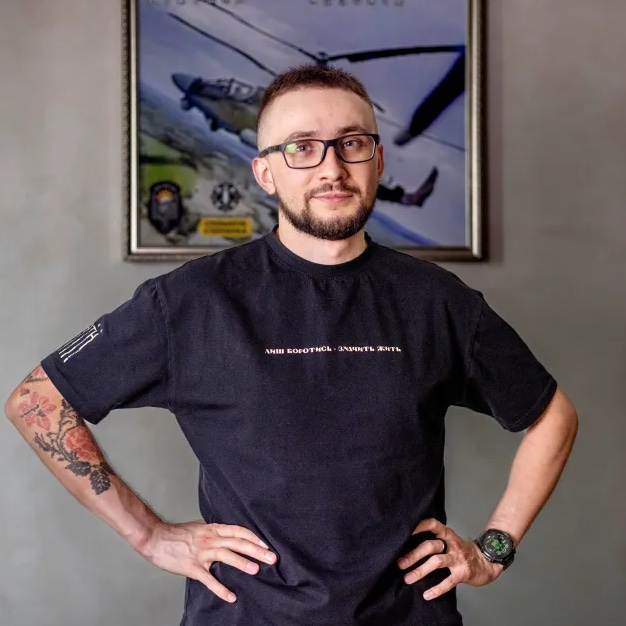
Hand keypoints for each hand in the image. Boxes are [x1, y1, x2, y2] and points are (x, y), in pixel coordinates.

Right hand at [140, 520, 276, 602]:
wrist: (156, 538)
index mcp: (213, 528)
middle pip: (237, 543)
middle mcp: (210, 539)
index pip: (238, 531)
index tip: (267, 544)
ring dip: (242, 563)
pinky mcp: (192, 567)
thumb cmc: (177, 534)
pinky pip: (208, 579)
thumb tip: (228, 534)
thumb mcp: (200, 527)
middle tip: (272, 558)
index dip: (254, 537)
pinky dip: (220, 588)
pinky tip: (231, 596)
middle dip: (256, 550)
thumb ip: (215, 531)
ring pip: (226, 556)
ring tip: (256, 570)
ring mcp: (201, 553)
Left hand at [398, 518, 502, 600]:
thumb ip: (434, 541)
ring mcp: (457, 558)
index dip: (419, 526)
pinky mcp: (462, 573)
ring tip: (408, 578)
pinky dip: (437, 589)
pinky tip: (427, 594)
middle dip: (413, 555)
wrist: (486, 561)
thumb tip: (408, 547)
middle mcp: (451, 544)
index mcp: (447, 534)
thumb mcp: (449, 541)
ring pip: (436, 562)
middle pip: (430, 545)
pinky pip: (448, 581)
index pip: (432, 524)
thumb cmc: (462, 551)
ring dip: (420, 570)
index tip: (404, 531)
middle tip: (399, 563)